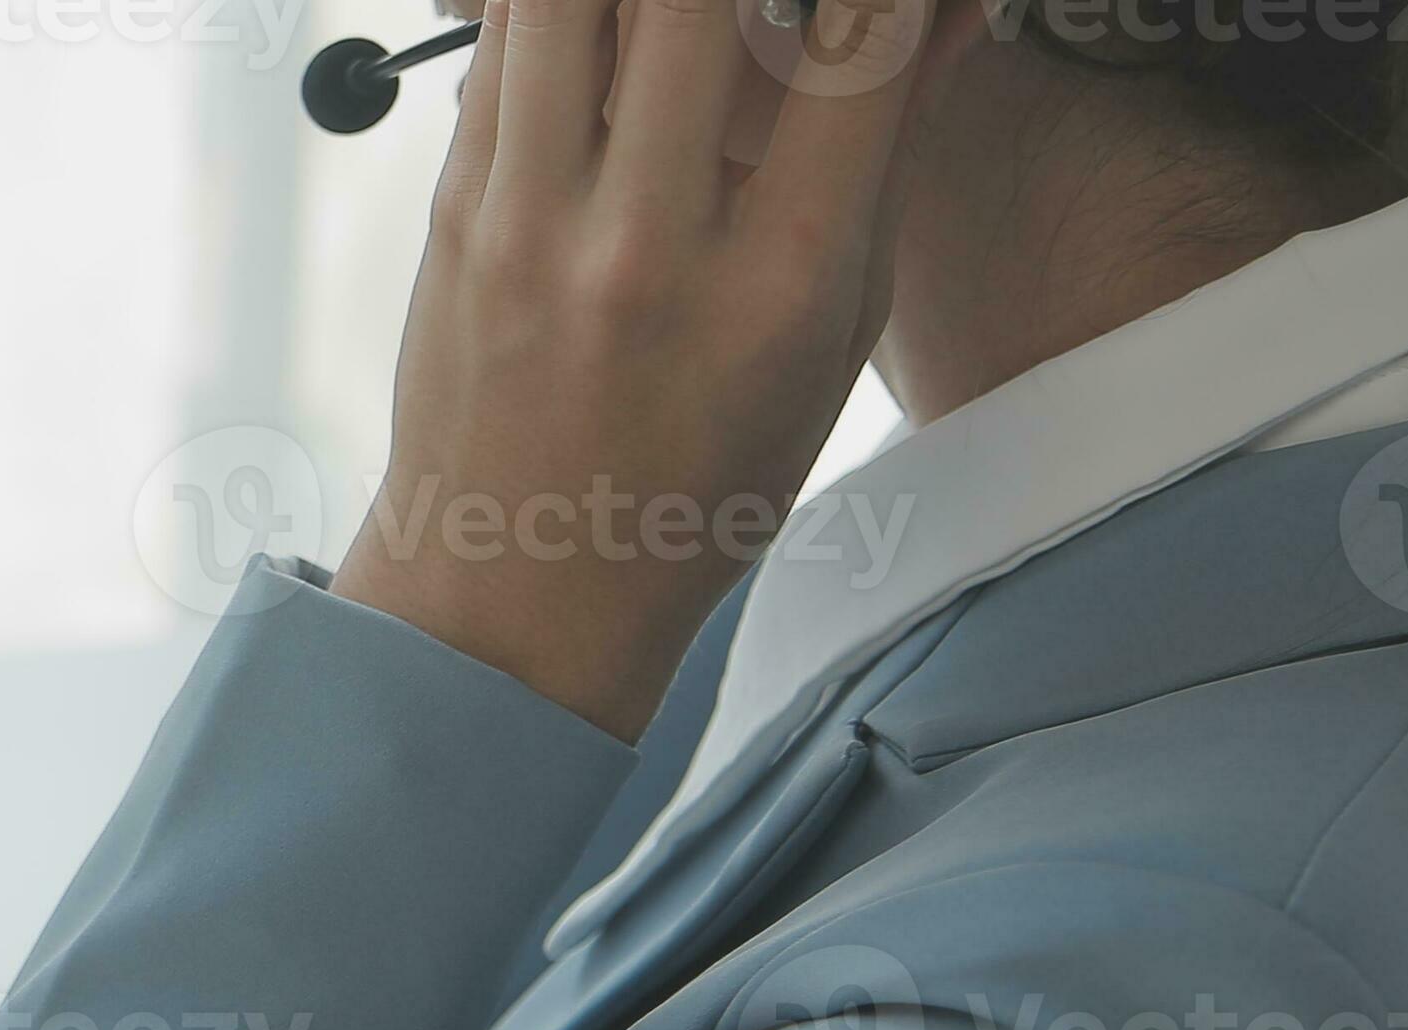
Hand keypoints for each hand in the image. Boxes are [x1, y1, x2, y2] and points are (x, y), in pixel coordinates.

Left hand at [331, 0, 927, 737]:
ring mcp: (532, 221)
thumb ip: (892, 154)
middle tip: (760, 3)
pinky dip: (560, 4)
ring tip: (684, 16)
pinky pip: (504, 39)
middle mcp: (649, 243)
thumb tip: (955, 5)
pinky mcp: (452, 207)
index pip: (858, 41)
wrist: (517, 592)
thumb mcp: (838, 341)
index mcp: (779, 285)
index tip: (871, 0)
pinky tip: (607, 25)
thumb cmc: (701, 478)